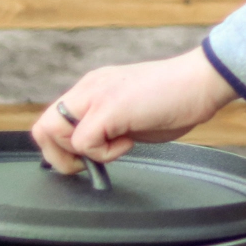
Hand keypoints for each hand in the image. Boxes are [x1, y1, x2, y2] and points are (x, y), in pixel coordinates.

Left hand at [32, 47, 239, 171]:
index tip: (86, 159)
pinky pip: (83, 142)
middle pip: (43, 127)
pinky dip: (104, 154)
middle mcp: (89, 88)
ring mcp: (96, 96)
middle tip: (89, 164)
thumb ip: (109, 126)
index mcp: (93, 88)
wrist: (202, 81)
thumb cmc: (177, 99)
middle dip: (60, 156)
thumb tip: (95, 150)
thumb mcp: (131, 113)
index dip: (62, 147)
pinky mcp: (108, 108)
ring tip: (111, 149)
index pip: (54, 119)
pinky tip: (129, 142)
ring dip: (79, 153)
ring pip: (53, 132)